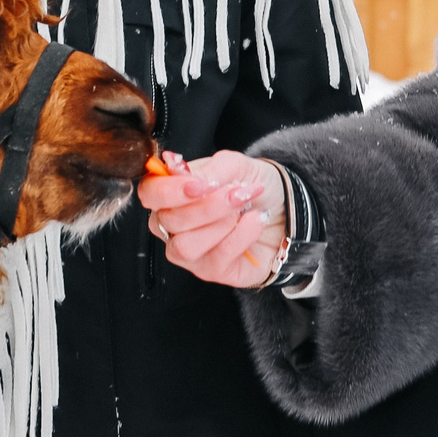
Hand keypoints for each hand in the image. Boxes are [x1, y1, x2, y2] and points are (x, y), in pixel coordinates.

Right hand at [138, 149, 286, 287]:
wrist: (287, 211)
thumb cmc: (254, 188)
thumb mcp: (237, 166)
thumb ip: (213, 168)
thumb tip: (193, 180)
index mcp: (172, 194)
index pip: (150, 194)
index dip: (170, 191)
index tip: (202, 185)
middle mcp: (172, 225)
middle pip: (169, 221)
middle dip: (208, 206)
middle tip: (237, 193)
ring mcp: (189, 252)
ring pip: (185, 246)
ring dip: (220, 224)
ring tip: (243, 209)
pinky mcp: (211, 271)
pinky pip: (216, 258)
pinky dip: (240, 236)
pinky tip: (254, 222)